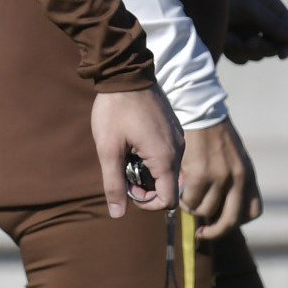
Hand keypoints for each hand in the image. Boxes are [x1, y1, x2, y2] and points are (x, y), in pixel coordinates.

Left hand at [92, 87, 181, 218]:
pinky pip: (168, 154)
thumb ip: (114, 184)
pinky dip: (152, 157)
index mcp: (164, 157)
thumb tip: (117, 214)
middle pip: (168, 186)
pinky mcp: (175, 129)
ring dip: (147, 171)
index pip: (168, 200)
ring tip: (126, 153)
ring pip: (167, 170)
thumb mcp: (108, 150)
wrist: (126, 73)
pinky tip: (134, 143)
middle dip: (145, 186)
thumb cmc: (115, 110)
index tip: (128, 189)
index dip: (147, 203)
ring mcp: (179, 138)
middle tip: (122, 170)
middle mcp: (178, 150)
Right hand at [178, 118, 258, 239]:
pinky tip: (180, 187)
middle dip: (215, 232)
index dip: (237, 220)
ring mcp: (220, 177)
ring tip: (187, 195)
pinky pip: (190, 201)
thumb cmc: (212, 134)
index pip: (253, 211)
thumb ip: (232, 180)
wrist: (198, 111)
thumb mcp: (232, 157)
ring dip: (193, 208)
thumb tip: (219, 208)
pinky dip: (183, 199)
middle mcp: (238, 178)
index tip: (222, 221)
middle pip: (231, 220)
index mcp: (248, 174)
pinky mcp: (200, 174)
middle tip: (202, 233)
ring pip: (206, 211)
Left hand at [219, 0, 287, 63]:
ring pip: (258, 55)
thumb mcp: (250, 7)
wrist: (190, 0)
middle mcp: (263, 22)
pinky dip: (232, 51)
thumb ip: (272, 23)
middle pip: (276, 46)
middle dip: (262, 46)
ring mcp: (248, 34)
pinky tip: (223, 39)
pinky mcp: (234, 44)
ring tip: (230, 36)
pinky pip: (241, 58)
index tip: (282, 54)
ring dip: (244, 49)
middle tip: (248, 41)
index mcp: (271, 8)